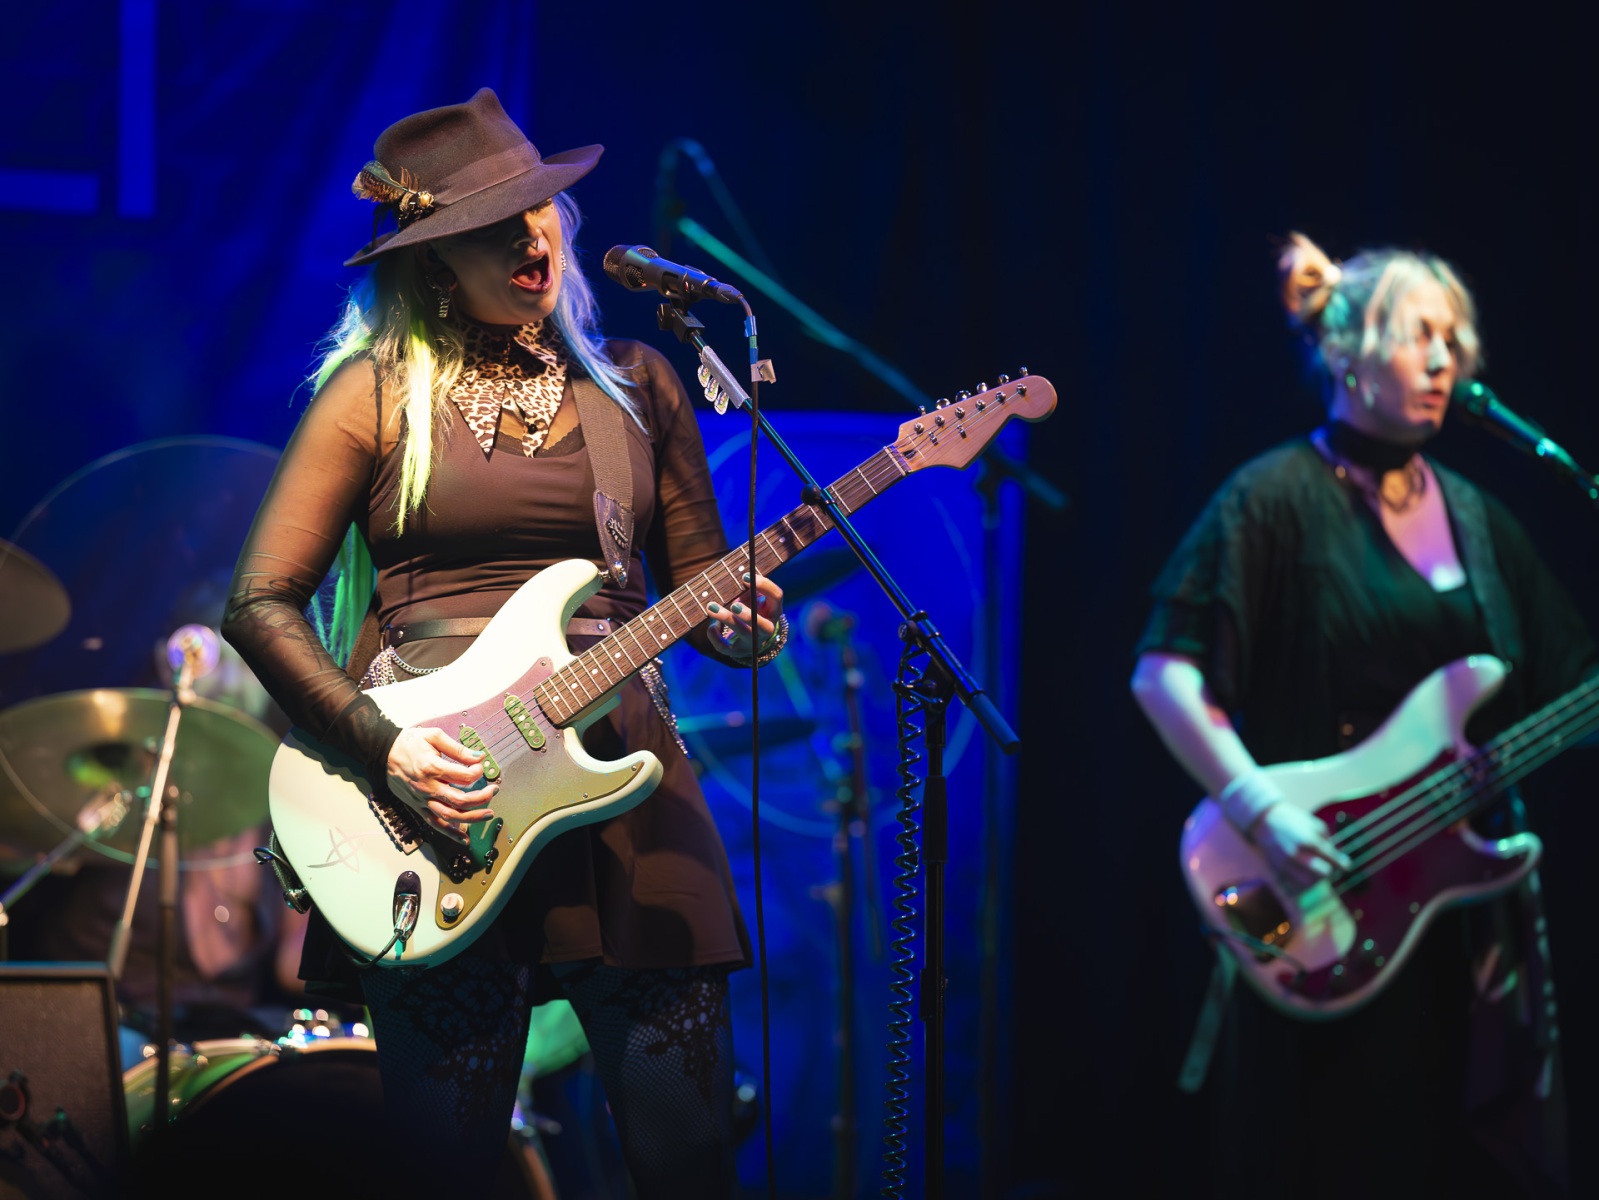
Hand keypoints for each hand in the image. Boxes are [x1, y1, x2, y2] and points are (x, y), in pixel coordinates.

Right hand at [386, 726, 498, 842]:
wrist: (384, 753)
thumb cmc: (409, 743)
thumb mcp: (433, 736)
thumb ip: (457, 748)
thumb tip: (479, 757)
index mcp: (432, 767)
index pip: (464, 776)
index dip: (478, 772)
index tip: (481, 767)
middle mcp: (428, 787)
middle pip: (460, 800)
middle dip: (482, 798)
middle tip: (494, 791)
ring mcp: (422, 800)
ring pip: (450, 816)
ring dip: (472, 818)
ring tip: (488, 814)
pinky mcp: (418, 807)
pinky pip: (435, 824)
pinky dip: (450, 833)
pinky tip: (464, 838)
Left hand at [707, 572, 784, 659]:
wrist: (751, 634)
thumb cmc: (751, 606)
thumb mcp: (753, 596)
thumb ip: (748, 587)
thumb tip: (736, 579)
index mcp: (773, 609)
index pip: (777, 596)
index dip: (764, 586)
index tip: (745, 576)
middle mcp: (767, 628)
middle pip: (764, 625)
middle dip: (748, 616)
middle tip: (734, 605)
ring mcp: (753, 641)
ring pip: (744, 634)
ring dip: (727, 619)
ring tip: (711, 607)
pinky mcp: (737, 651)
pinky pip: (726, 648)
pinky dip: (715, 637)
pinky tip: (712, 626)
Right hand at [1251, 803, 1352, 889]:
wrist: (1264, 820)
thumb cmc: (1292, 819)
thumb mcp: (1313, 822)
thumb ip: (1326, 839)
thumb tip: (1334, 855)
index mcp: (1308, 841)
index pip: (1331, 858)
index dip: (1342, 864)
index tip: (1346, 866)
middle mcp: (1297, 854)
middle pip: (1322, 874)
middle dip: (1328, 871)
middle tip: (1328, 867)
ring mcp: (1286, 864)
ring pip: (1309, 883)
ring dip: (1316, 879)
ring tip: (1316, 872)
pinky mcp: (1277, 869)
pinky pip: (1294, 884)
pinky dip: (1302, 883)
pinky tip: (1304, 875)